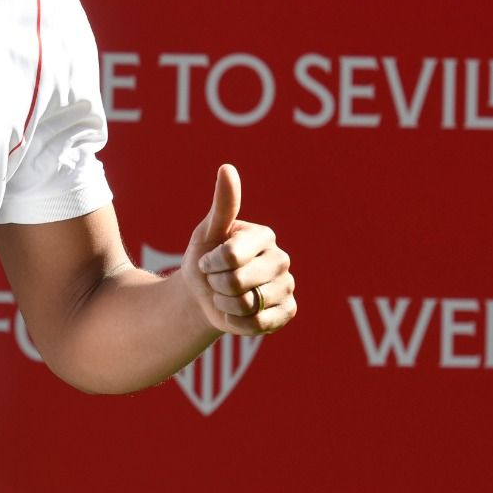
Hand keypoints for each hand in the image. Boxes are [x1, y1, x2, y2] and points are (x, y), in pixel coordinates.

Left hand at [182, 164, 294, 335]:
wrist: (204, 295)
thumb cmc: (205, 258)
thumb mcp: (207, 232)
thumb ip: (222, 204)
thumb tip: (227, 168)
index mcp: (263, 236)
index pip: (231, 256)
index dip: (210, 264)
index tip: (207, 261)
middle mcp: (281, 259)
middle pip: (238, 282)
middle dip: (217, 285)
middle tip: (216, 280)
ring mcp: (287, 286)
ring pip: (248, 305)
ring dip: (225, 305)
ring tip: (226, 295)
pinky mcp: (288, 311)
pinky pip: (259, 324)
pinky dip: (238, 322)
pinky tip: (236, 312)